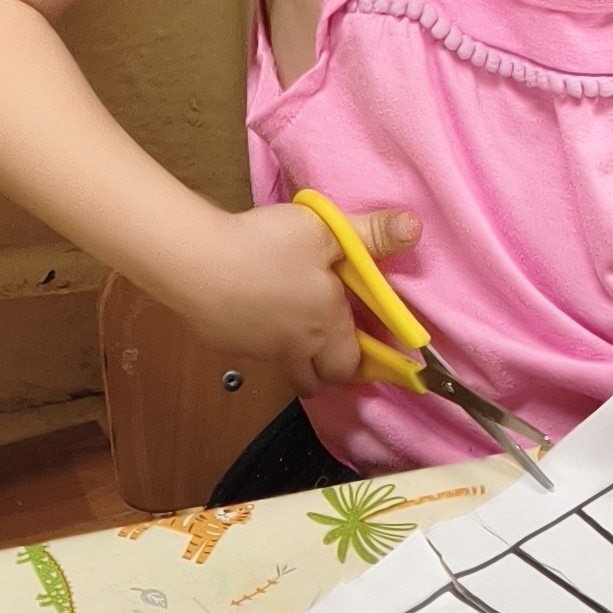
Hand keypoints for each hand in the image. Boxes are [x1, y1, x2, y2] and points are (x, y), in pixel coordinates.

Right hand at [179, 202, 419, 395]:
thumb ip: (369, 234)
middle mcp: (295, 349)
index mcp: (326, 328)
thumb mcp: (325, 231)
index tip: (360, 344)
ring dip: (291, 352)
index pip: (350, 367)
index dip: (359, 361)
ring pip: (283, 366)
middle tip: (326, 341)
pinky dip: (255, 334)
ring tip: (284, 314)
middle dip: (326, 369)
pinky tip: (246, 303)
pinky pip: (249, 349)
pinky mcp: (225, 344)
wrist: (198, 264)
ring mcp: (257, 351)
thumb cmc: (269, 248)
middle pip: (317, 382)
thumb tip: (415, 230)